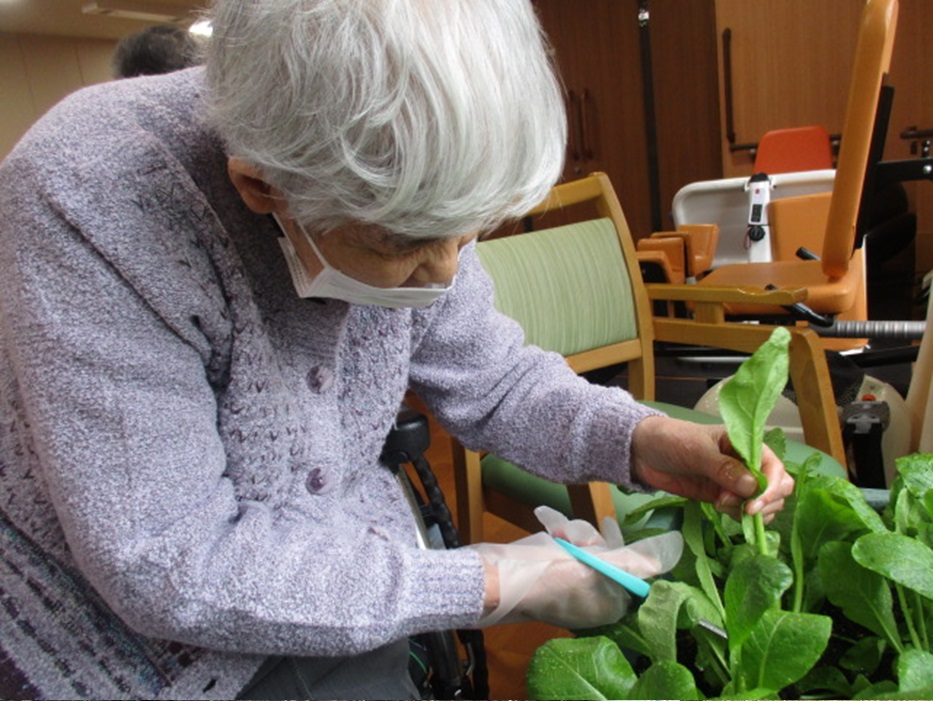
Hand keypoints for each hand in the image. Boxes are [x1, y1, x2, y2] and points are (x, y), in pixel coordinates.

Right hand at [473, 506, 681, 628]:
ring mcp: (572, 578)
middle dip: (593, 539)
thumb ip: (639, 557)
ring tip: (557, 536)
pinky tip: (545, 522)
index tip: (613, 532)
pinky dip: (557, 528)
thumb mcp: (598, 567)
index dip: (626, 550)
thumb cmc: (548, 579)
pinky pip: (568, 537)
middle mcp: (595, 594)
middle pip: (612, 552)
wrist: (496, 576)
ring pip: (589, 539)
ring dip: (574, 531)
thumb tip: (676, 548)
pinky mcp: (554, 561)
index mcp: (611, 605)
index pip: (636, 573)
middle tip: (577, 540)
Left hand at [630, 415, 793, 521]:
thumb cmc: (672, 440)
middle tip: (737, 507)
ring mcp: (737, 482)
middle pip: (778, 488)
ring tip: (720, 503)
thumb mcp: (697, 450)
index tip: (753, 504)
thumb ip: (723, 468)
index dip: (771, 488)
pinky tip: (719, 508)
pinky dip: (739, 516)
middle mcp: (748, 463)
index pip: (775, 468)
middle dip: (763, 502)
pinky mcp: (725, 497)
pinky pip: (745, 512)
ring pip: (765, 504)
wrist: (644, 452)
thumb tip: (752, 487)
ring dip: (749, 511)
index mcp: (747, 444)